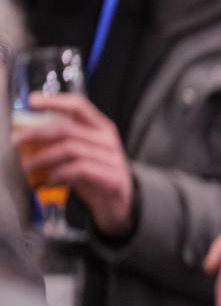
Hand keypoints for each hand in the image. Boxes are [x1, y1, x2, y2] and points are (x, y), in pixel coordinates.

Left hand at [11, 92, 133, 234]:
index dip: (55, 101)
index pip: (79, 106)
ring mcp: (112, 159)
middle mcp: (108, 140)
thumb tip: (28, 134)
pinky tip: (51, 180)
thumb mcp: (81, 154)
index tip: (32, 101)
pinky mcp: (112, 178)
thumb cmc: (95, 176)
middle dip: (37, 133)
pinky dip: (60, 174)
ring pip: (71, 150)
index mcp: (102, 128)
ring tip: (29, 166)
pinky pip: (79, 170)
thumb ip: (63, 141)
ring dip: (44, 158)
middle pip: (68, 129)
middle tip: (17, 140)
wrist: (118, 204)